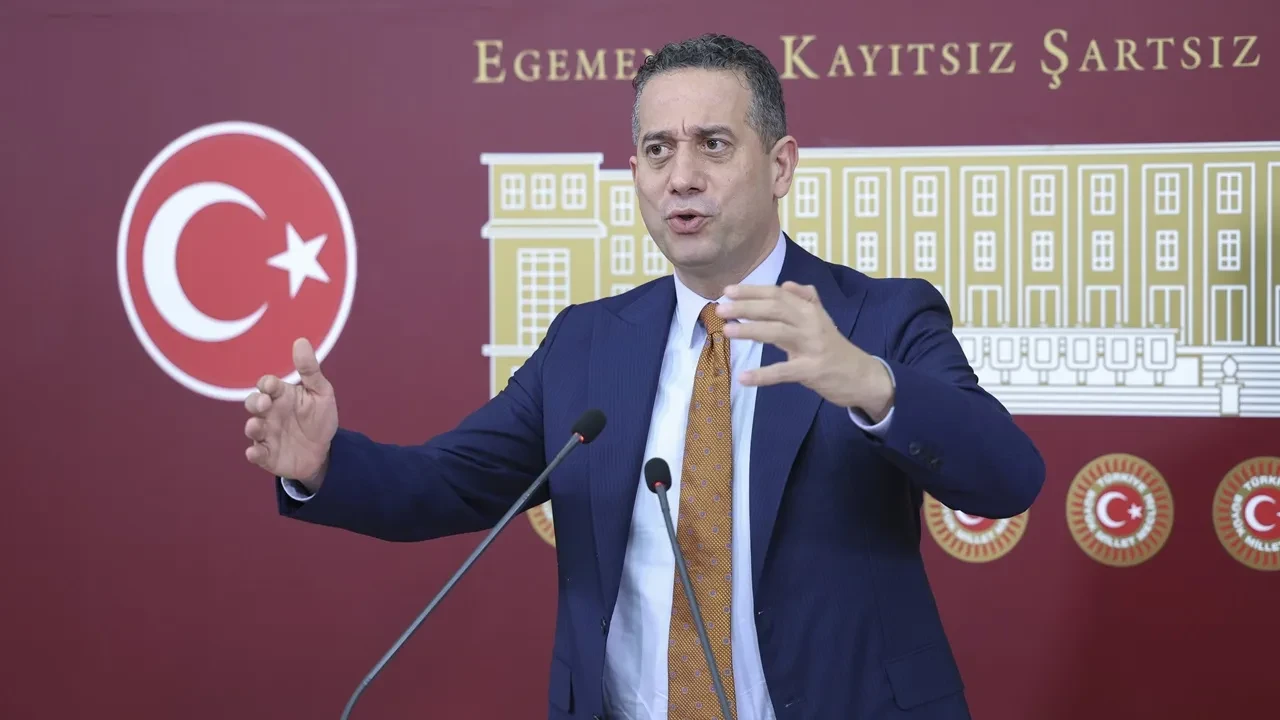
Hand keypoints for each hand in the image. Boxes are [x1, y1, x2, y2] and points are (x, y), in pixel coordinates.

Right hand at [243, 338, 338, 489]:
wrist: (324, 450)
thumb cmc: (319, 418)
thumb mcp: (321, 393)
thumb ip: (310, 370)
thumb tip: (300, 341)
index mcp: (281, 395)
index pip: (267, 385)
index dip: (267, 385)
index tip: (271, 386)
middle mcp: (269, 413)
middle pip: (253, 404)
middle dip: (255, 403)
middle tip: (264, 404)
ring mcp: (267, 434)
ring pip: (252, 428)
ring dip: (252, 427)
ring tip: (256, 426)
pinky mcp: (268, 455)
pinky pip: (257, 454)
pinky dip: (254, 453)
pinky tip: (254, 453)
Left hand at [717, 282, 893, 419]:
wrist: (863, 376)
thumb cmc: (835, 348)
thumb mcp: (823, 320)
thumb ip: (807, 300)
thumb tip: (787, 284)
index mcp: (810, 310)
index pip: (777, 294)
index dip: (752, 291)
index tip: (728, 291)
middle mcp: (811, 323)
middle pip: (775, 309)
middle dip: (745, 307)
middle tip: (720, 309)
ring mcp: (812, 347)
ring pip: (777, 333)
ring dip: (750, 331)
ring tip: (727, 332)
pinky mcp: (812, 371)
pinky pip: (784, 371)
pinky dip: (763, 375)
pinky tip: (744, 377)